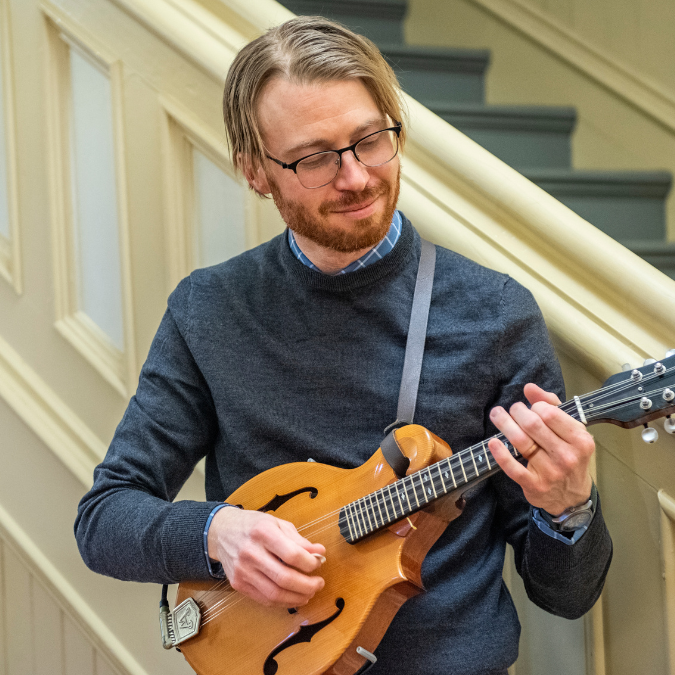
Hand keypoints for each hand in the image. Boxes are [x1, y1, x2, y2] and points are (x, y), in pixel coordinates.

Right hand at [207, 507, 325, 607]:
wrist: (221, 532)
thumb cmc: (254, 525)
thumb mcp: (277, 523)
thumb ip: (298, 539)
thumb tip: (319, 553)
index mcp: (263, 532)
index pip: (292, 554)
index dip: (310, 563)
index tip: (319, 563)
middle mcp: (250, 553)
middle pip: (284, 578)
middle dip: (307, 585)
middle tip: (319, 584)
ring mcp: (242, 571)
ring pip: (274, 594)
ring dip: (297, 598)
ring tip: (310, 593)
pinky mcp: (238, 584)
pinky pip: (264, 599)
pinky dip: (282, 602)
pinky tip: (293, 597)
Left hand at [488, 383, 593, 515]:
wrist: (571, 497)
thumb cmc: (569, 455)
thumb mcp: (570, 430)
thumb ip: (552, 405)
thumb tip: (530, 387)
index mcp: (580, 440)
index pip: (550, 413)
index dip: (535, 406)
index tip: (531, 407)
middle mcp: (567, 456)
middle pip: (532, 425)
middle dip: (517, 411)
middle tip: (511, 409)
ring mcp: (550, 472)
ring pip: (521, 442)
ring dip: (504, 424)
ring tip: (497, 415)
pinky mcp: (534, 485)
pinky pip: (512, 467)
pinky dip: (500, 453)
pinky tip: (493, 442)